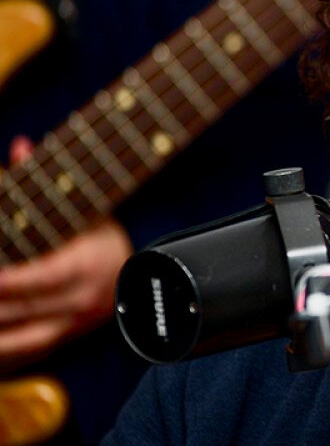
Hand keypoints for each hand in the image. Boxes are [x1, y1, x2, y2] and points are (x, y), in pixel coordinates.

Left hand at [0, 138, 132, 370]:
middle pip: (25, 309)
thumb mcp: (85, 207)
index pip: (45, 277)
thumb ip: (45, 181)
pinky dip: (3, 353)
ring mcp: (73, 325)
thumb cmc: (104, 237)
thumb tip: (21, 148)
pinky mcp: (63, 339)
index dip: (11, 282)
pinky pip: (27, 354)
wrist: (142, 275)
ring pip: (22, 340)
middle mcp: (82, 301)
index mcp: (88, 266)